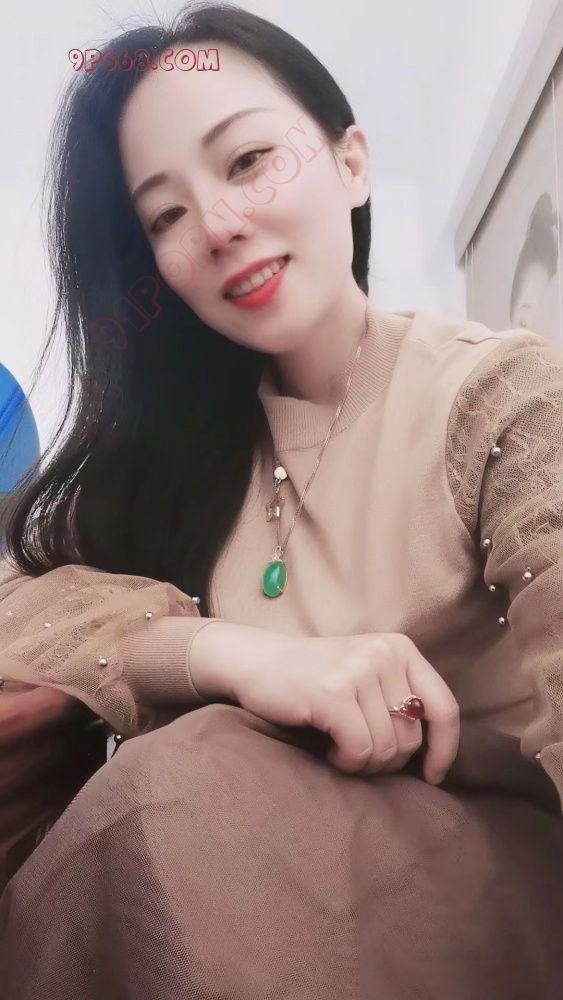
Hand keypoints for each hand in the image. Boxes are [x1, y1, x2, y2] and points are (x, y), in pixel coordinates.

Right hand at [231, 631, 459, 783]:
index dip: (444, 749)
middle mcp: (383, 654)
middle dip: (388, 760)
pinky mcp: (331, 693)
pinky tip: (331, 752)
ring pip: (386, 748)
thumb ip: (400, 699)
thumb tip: (435, 754)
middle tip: (358, 755)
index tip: (432, 776)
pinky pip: (359, 749)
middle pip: (411, 736)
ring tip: (340, 749)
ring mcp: (357, 671)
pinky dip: (346, 761)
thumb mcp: (367, 676)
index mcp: (400, 649)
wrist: (256, 662)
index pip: (444, 708)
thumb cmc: (313, 680)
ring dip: (363, 762)